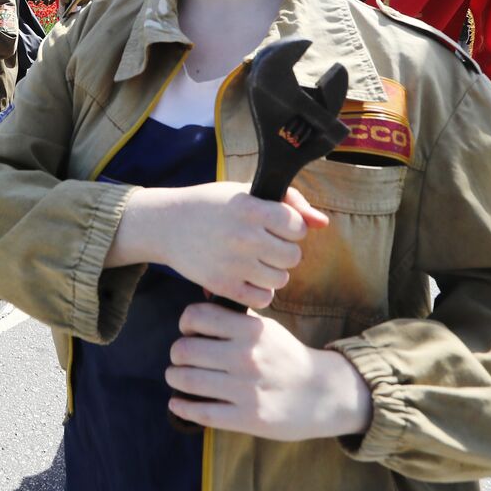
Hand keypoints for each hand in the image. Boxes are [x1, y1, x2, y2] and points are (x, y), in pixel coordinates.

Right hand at [111, 184, 327, 310]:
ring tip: (253, 260)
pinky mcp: (222, 285)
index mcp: (251, 208)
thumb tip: (323, 223)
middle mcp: (244, 236)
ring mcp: (233, 263)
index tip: (274, 226)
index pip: (297, 227)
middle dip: (283, 252)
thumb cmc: (212, 205)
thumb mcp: (246, 192)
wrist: (166, 224)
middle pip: (293, 257)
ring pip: (280, 279)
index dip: (290, 227)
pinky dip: (258, 291)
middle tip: (264, 246)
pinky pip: (262, 298)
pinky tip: (246, 277)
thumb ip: (290, 202)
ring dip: (272, 272)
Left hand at [165, 304, 372, 438]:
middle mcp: (246, 357)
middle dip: (176, 354)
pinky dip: (181, 407)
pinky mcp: (247, 418)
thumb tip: (202, 294)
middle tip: (180, 358)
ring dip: (175, 378)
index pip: (197, 316)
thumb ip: (236, 316)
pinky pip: (201, 412)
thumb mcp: (266, 328)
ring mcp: (245, 389)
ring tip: (177, 377)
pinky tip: (177, 402)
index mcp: (250, 330)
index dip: (185, 323)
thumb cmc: (286, 357)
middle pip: (184, 350)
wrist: (321, 394)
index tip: (188, 331)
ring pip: (187, 380)